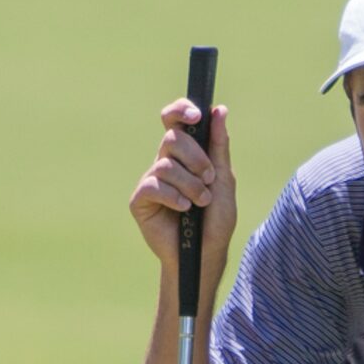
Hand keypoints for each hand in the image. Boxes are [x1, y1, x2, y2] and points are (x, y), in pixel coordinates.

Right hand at [128, 98, 236, 292]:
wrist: (205, 253)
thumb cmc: (216, 219)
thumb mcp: (223, 178)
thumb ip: (219, 146)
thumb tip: (219, 110)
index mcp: (184, 154)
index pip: (174, 121)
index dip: (180, 110)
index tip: (196, 115)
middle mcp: (165, 163)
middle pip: (172, 138)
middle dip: (196, 157)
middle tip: (209, 178)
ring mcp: (151, 181)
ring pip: (166, 164)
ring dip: (190, 184)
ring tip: (201, 202)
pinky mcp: (140, 200)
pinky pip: (153, 186)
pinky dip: (173, 196)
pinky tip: (184, 209)